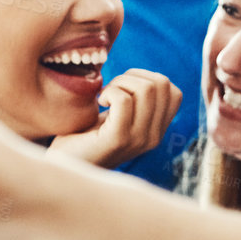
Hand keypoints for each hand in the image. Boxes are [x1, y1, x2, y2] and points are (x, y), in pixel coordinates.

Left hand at [47, 69, 180, 169]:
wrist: (66, 164)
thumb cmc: (85, 137)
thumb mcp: (119, 119)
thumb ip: (136, 102)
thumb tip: (141, 75)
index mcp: (157, 131)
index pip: (174, 93)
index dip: (148, 79)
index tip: (125, 87)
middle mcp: (153, 137)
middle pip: (162, 85)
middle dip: (133, 77)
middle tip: (112, 90)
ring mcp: (138, 139)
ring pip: (146, 89)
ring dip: (120, 83)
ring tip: (105, 96)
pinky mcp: (118, 139)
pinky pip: (124, 100)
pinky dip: (109, 92)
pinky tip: (99, 102)